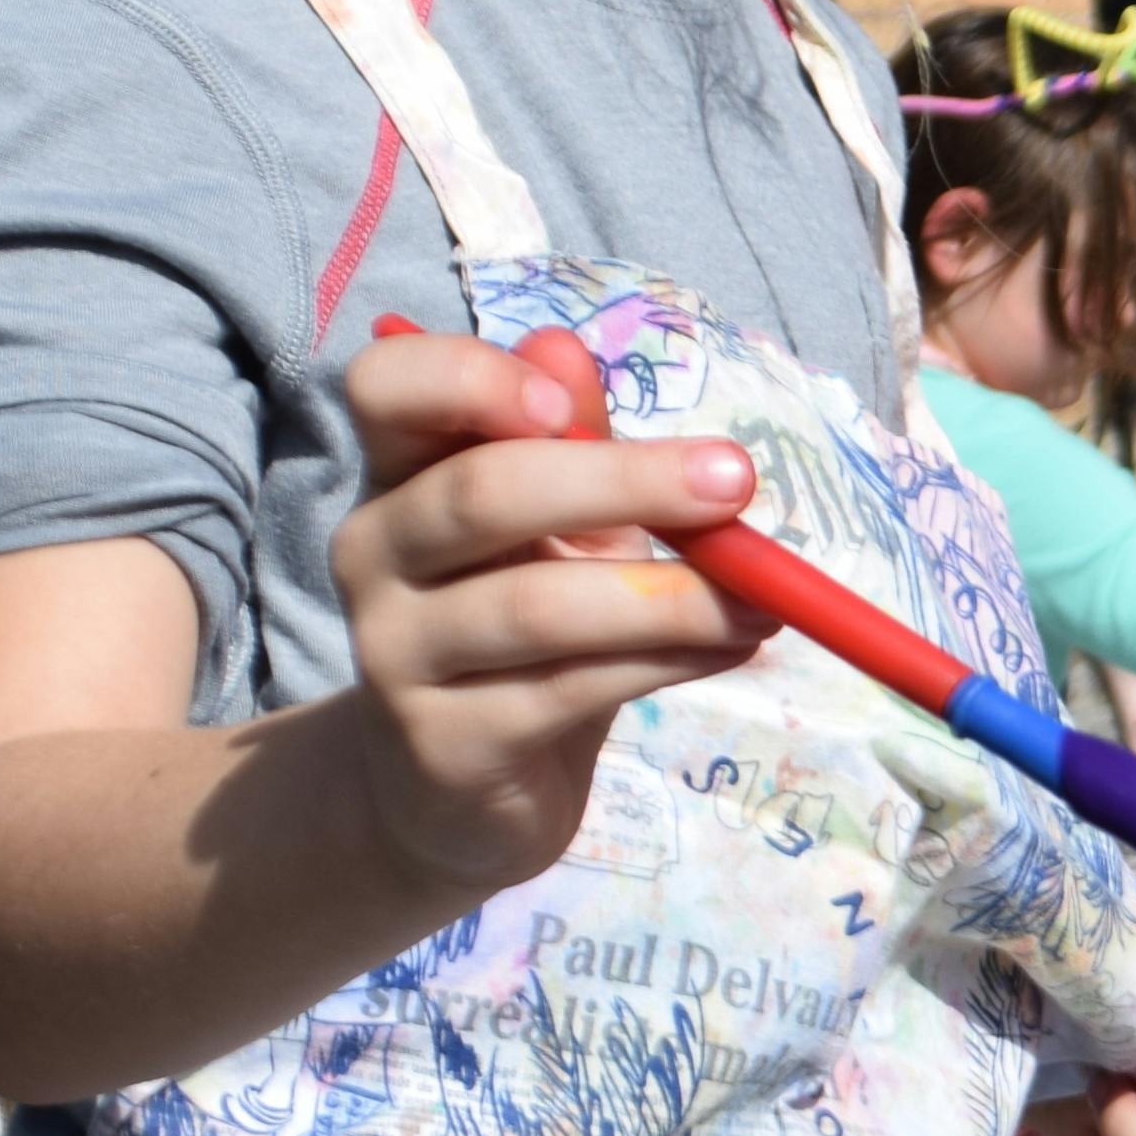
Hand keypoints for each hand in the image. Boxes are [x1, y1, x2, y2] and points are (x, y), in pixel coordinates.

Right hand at [326, 326, 771, 893]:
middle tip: (736, 481)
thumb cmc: (519, 632)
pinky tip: (729, 648)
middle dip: (623, 480)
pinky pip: (565, 690)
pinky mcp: (442, 743)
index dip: (467, 378)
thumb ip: (569, 444)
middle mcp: (372, 553)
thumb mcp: (554, 527)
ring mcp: (394, 653)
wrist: (457, 789)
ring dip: (669, 596)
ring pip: (534, 606)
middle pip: (481, 492)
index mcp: (398, 474)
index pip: (384, 388)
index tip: (567, 401)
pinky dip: (663, 661)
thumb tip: (565, 346)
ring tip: (762, 600)